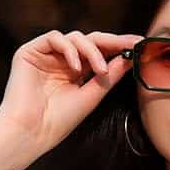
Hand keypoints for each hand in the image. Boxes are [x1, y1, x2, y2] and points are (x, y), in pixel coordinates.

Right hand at [0, 30, 143, 156]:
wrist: (32, 131)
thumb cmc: (59, 120)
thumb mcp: (92, 95)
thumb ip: (109, 76)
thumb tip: (129, 59)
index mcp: (75, 72)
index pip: (99, 53)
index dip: (119, 47)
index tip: (140, 44)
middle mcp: (61, 61)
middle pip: (90, 41)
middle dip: (112, 42)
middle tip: (130, 45)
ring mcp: (46, 55)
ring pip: (75, 37)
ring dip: (91, 51)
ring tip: (100, 71)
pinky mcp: (30, 52)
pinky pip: (54, 38)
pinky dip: (69, 49)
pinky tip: (76, 67)